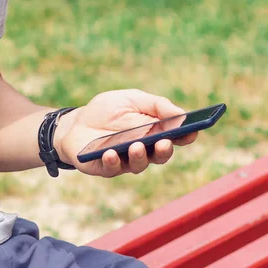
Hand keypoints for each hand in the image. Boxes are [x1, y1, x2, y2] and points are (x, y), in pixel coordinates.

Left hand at [54, 89, 197, 177]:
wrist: (75, 123)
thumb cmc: (107, 110)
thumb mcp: (132, 99)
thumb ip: (156, 105)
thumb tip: (181, 113)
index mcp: (154, 133)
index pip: (176, 137)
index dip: (186, 135)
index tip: (192, 131)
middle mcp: (144, 150)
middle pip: (161, 154)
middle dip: (164, 149)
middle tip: (164, 142)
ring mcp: (126, 161)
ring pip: (139, 164)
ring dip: (139, 156)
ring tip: (136, 145)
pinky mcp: (106, 168)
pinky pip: (112, 168)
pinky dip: (112, 161)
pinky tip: (110, 152)